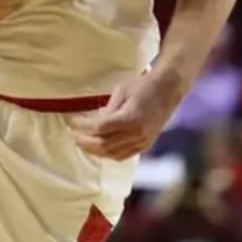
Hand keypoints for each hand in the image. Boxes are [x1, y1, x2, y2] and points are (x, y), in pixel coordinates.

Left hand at [69, 69, 185, 160]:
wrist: (168, 89)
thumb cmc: (143, 85)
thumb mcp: (122, 91)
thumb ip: (108, 109)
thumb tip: (93, 123)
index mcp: (130, 118)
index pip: (100, 128)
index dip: (84, 127)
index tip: (73, 122)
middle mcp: (137, 133)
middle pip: (104, 144)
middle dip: (85, 142)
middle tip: (73, 136)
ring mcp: (143, 141)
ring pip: (113, 154)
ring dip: (94, 151)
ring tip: (82, 144)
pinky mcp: (146, 145)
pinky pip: (124, 156)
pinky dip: (108, 154)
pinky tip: (98, 149)